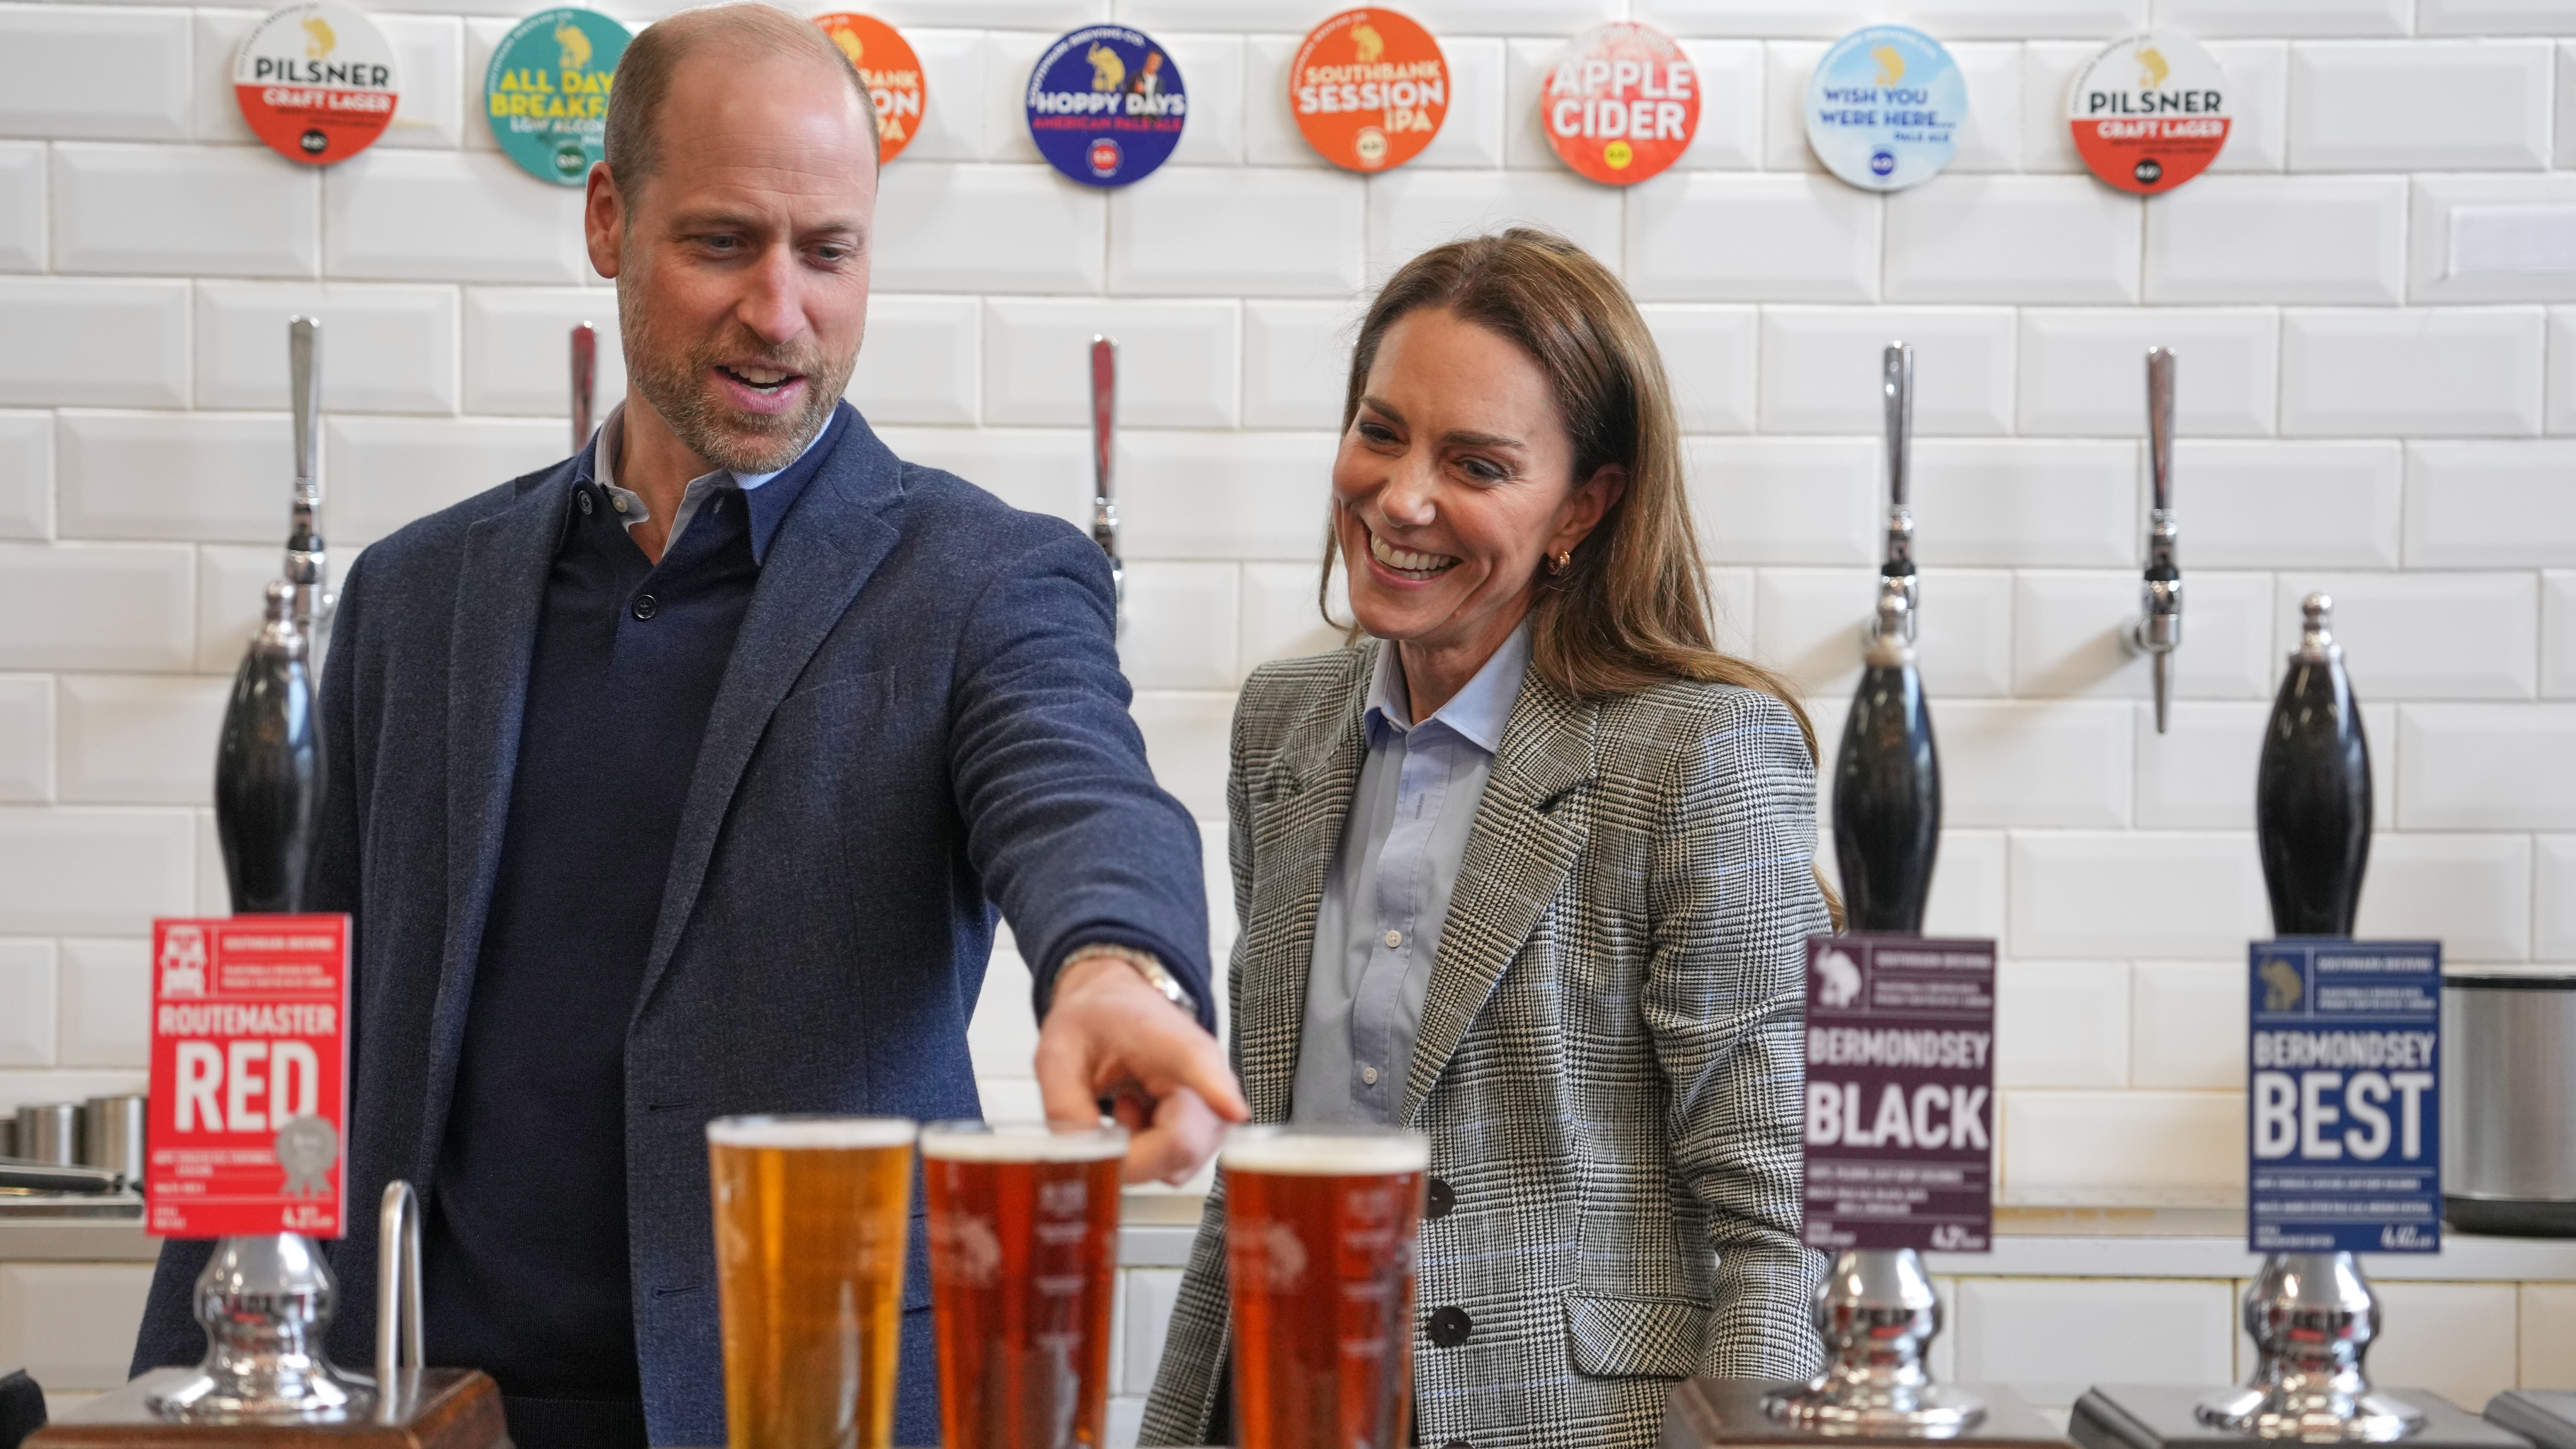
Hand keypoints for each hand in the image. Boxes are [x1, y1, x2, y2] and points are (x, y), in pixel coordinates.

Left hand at [1035, 954, 1248, 1184]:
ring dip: (1134, 1155)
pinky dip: (1145, 1157)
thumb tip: (1085, 1163)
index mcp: (1168, 1040)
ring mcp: (1215, 1108)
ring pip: (1176, 1164)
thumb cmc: (1097, 1021)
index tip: (1233, 1111)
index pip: (1198, 1064)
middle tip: (1096, 1126)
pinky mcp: (1210, 1131)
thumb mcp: (1058, 1055)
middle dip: (1128, 1156)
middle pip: (1181, 1145)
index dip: (1218, 1092)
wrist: (1120, 1004)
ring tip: (1122, 1107)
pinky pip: (1175, 1167)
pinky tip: (1136, 1119)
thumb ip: (1065, 1109)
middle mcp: (1208, 1075)